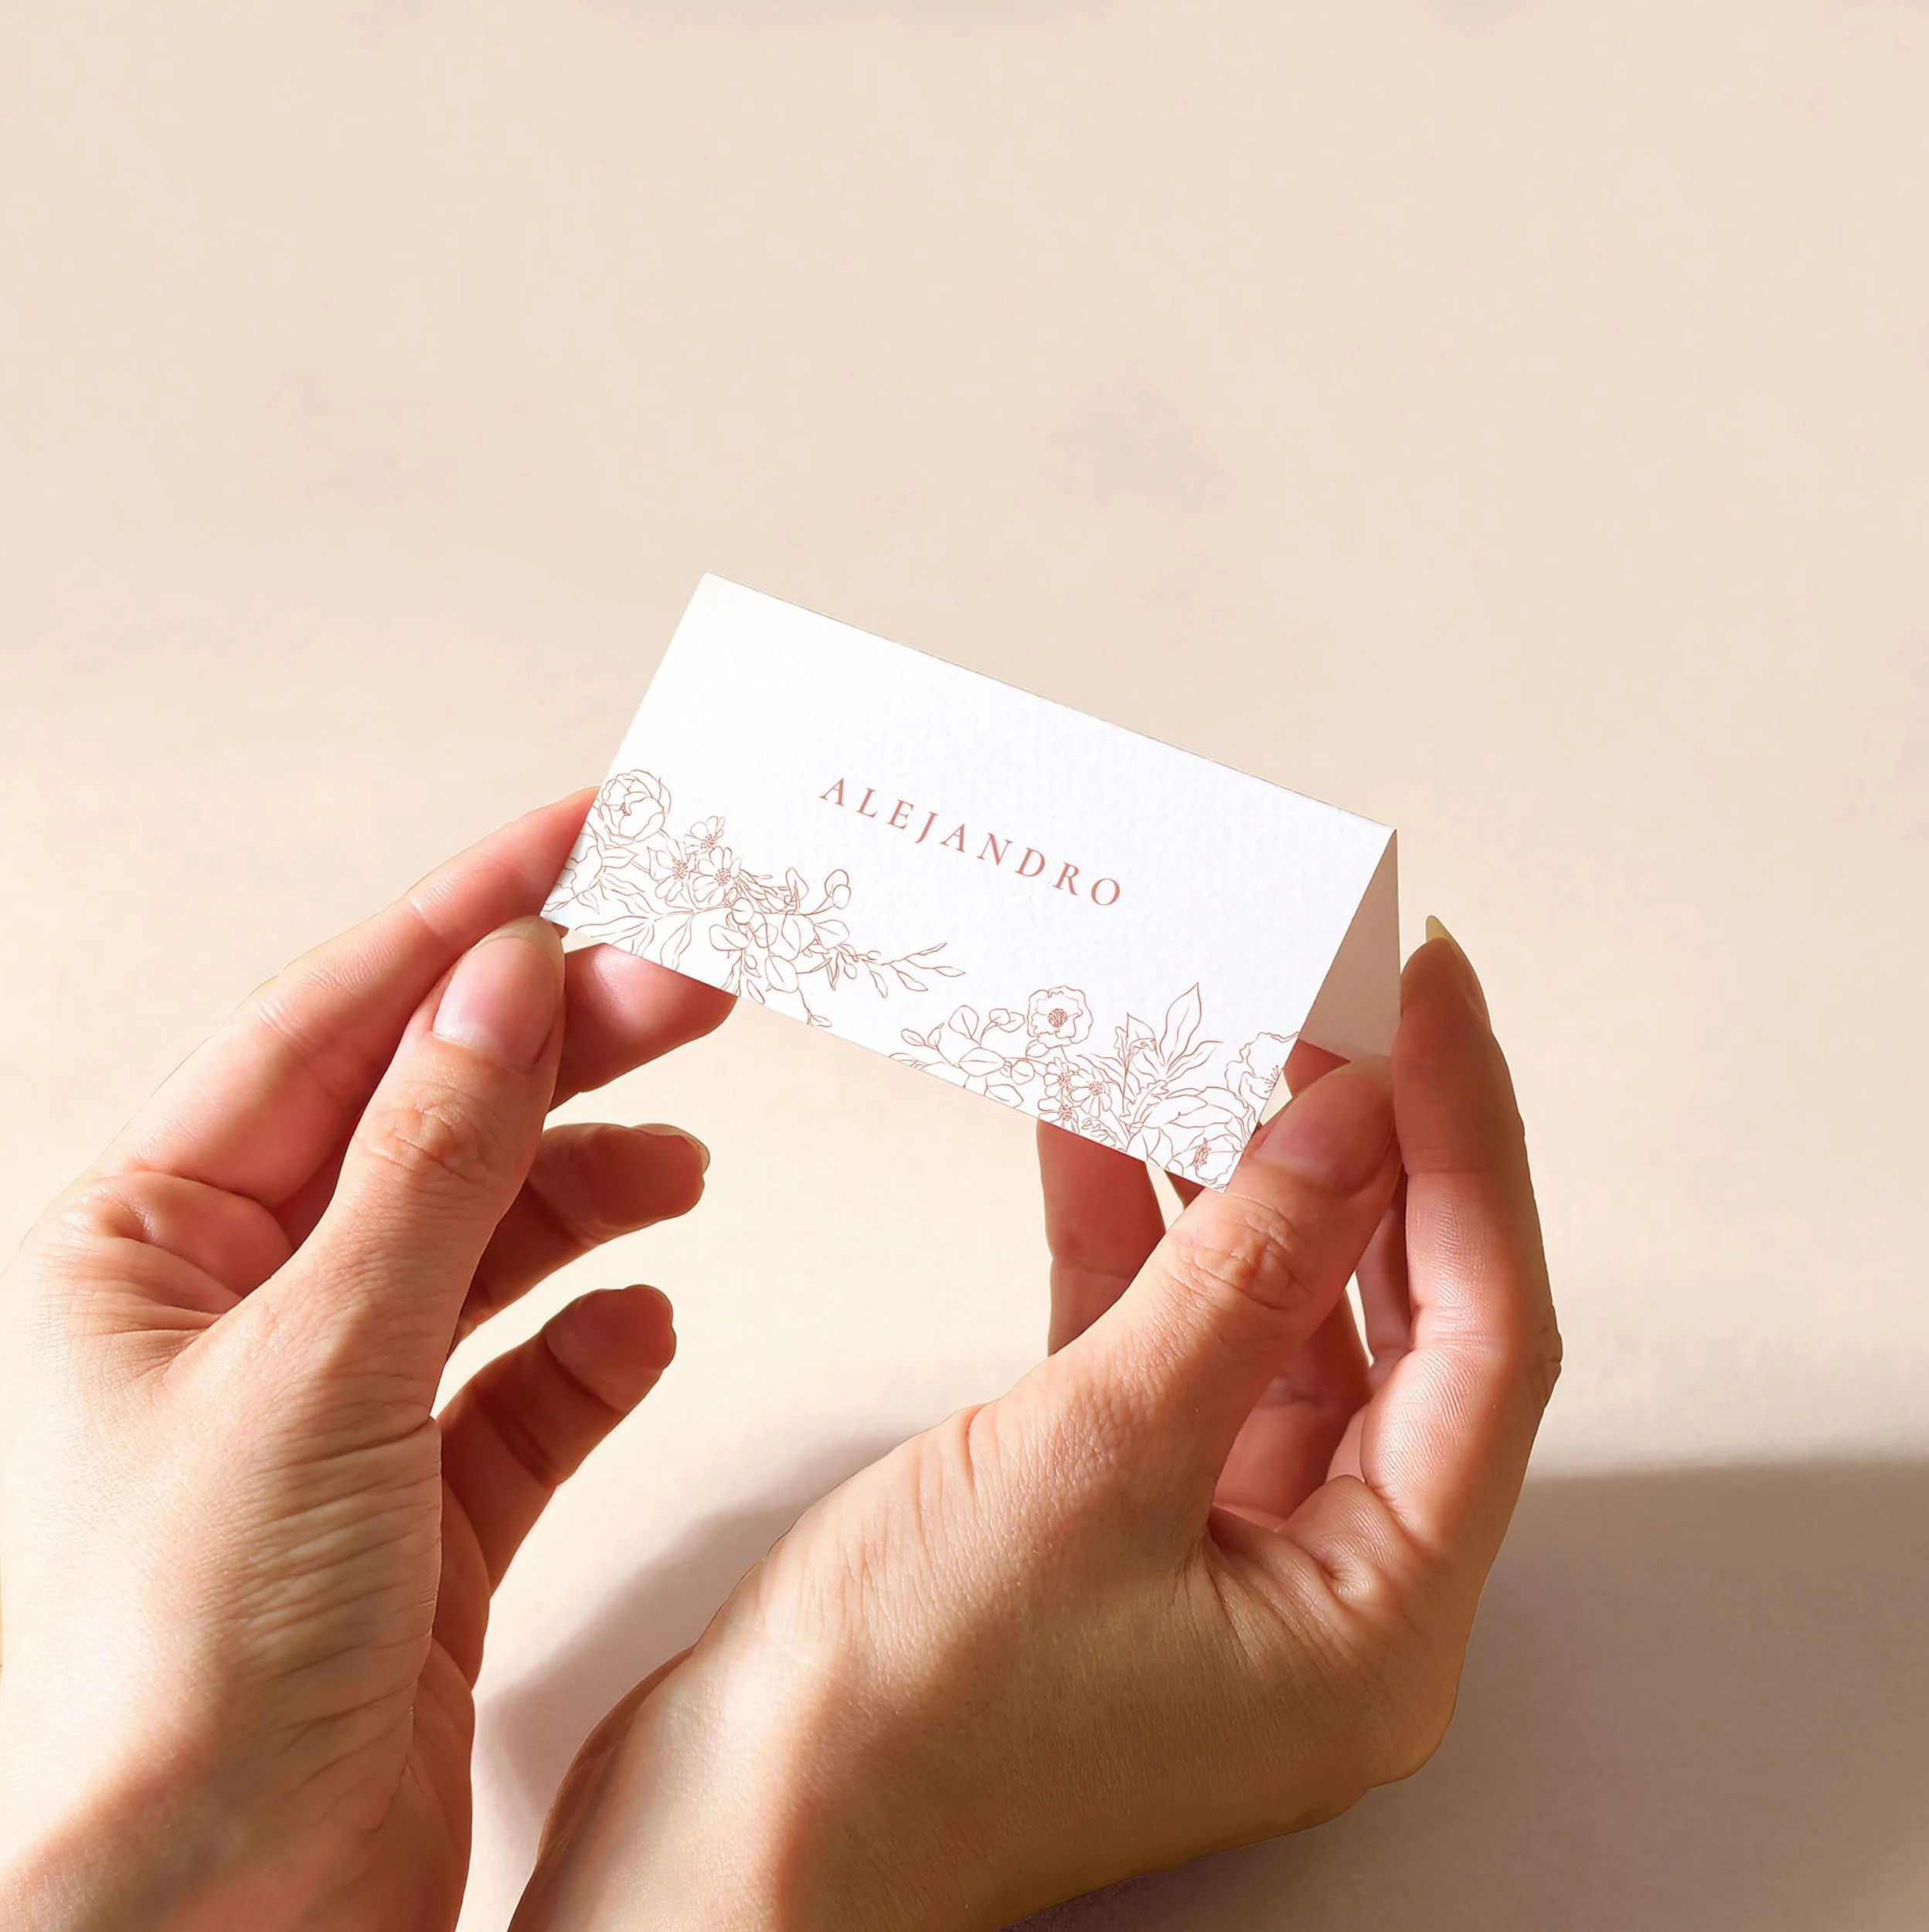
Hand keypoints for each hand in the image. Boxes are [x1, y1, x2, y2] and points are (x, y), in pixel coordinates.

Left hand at [0, 796, 731, 1931]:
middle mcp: (238, 1310)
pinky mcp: (419, 1509)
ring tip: (680, 1159)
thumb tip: (505, 976)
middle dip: (564, 1046)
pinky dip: (592, 1345)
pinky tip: (643, 1322)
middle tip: (695, 976)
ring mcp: (334, 1408)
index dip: (470, 914)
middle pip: (430, 1121)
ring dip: (588, 1189)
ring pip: (486, 1240)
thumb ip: (430, 1160)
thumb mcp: (320, 1362)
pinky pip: (526, 1383)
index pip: (337, 1023)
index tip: (590, 831)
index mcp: (152, 1243)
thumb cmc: (188, 1673)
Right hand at [514, 927, 1557, 1929]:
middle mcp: (1318, 1591)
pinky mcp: (1112, 1515)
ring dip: (1234, 1179)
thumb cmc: (903, 1721)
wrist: (730, 1835)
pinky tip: (1103, 1132)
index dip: (1469, 1148)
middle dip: (1360, 1150)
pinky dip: (1133, 1240)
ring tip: (1217, 1036)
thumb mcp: (1095, 1458)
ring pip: (1265, 1318)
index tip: (1432, 1002)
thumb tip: (1348, 1129)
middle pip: (1390, 1320)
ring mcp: (1212, 1551)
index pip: (1484, 1336)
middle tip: (1331, 1004)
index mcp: (1375, 1620)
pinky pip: (1157, 1345)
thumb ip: (1237, 1278)